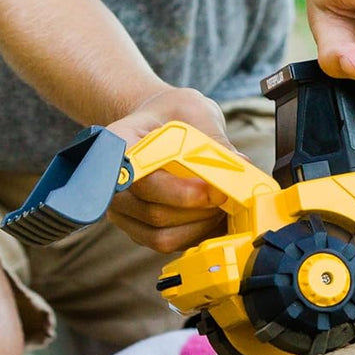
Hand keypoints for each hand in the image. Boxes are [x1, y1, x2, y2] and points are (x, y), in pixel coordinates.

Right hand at [105, 86, 234, 253]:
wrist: (158, 120)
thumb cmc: (173, 113)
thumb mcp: (194, 112)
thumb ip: (214, 140)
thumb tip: (240, 167)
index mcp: (120, 144)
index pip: (140, 177)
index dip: (177, 191)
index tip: (211, 190)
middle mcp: (113, 180)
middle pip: (153, 210)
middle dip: (198, 210)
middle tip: (227, 197)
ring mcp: (122, 208)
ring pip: (160, 234)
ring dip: (198, 225)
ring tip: (222, 206)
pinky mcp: (138, 226)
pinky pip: (165, 242)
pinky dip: (193, 234)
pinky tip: (212, 216)